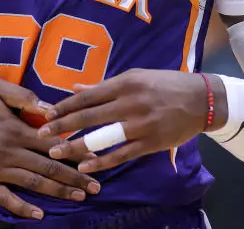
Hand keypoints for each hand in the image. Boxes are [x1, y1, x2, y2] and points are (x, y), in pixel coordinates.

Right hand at [0, 77, 100, 219]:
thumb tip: (50, 109)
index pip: (52, 144)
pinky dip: (22, 208)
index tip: (94, 159)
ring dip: (57, 192)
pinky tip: (39, 215)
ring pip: (32, 184)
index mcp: (14, 129)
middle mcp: (8, 152)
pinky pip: (4, 199)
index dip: (74, 152)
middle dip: (74, 178)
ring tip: (78, 198)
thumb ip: (23, 97)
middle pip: (48, 168)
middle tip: (96, 187)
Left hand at [38, 69, 225, 173]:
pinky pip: (122, 154)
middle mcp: (130, 103)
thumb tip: (76, 87)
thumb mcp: (136, 77)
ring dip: (77, 146)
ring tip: (57, 152)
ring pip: (102, 137)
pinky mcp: (150, 142)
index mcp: (125, 83)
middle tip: (41, 134)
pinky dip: (103, 161)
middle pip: (89, 116)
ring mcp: (140, 124)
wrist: (201, 100)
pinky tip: (86, 166)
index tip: (46, 113)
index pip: (88, 96)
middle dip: (63, 126)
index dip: (65, 105)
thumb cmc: (165, 84)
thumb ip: (105, 85)